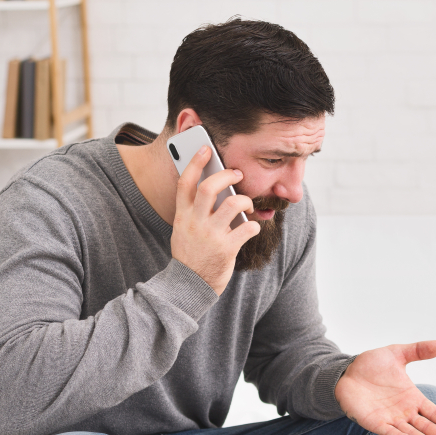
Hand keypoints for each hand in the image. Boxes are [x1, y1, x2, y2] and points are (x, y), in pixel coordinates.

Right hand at [170, 145, 259, 294]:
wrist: (190, 285)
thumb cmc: (190, 254)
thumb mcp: (182, 230)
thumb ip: (193, 211)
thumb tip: (214, 190)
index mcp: (182, 215)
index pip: (185, 182)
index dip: (195, 162)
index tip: (205, 149)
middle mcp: (195, 222)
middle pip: (210, 187)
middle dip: (227, 176)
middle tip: (237, 175)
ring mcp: (211, 235)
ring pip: (233, 204)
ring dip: (245, 201)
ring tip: (248, 206)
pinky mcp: (226, 249)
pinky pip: (247, 228)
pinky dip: (253, 225)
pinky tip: (251, 227)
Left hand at [334, 341, 435, 434]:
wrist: (346, 372)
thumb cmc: (371, 364)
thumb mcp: (397, 354)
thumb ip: (418, 350)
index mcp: (412, 398)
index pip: (433, 412)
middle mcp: (403, 411)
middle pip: (425, 426)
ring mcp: (389, 418)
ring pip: (410, 433)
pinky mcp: (374, 422)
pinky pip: (389, 431)